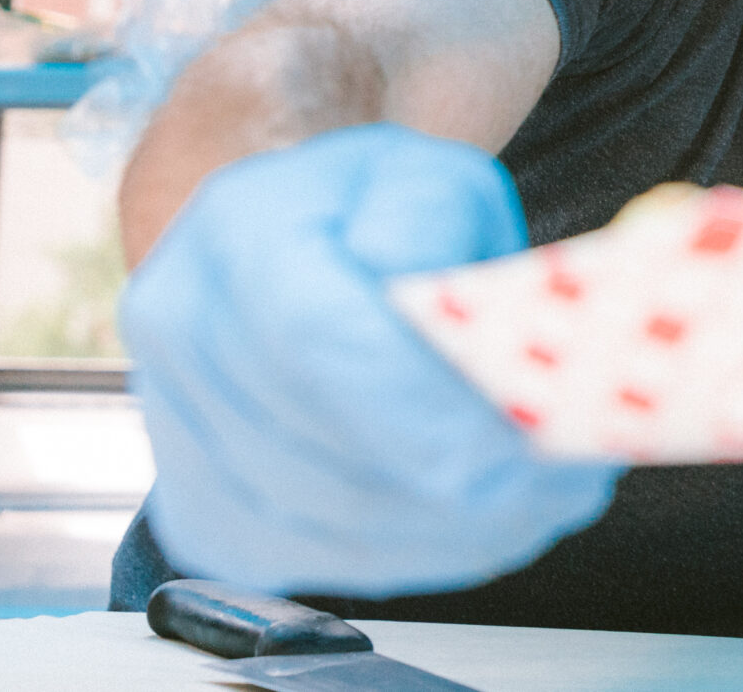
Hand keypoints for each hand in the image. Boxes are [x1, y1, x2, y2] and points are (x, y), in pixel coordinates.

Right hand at [119, 123, 619, 596]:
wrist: (312, 247)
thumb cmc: (391, 214)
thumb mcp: (433, 180)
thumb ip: (436, 228)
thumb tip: (453, 318)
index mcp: (237, 228)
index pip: (316, 337)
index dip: (423, 402)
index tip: (524, 433)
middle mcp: (180, 327)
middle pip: (322, 446)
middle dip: (459, 478)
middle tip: (568, 479)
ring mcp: (173, 427)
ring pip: (323, 520)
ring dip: (451, 528)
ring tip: (548, 497)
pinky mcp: (200, 510)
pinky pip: (315, 561)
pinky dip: (416, 554)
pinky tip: (490, 524)